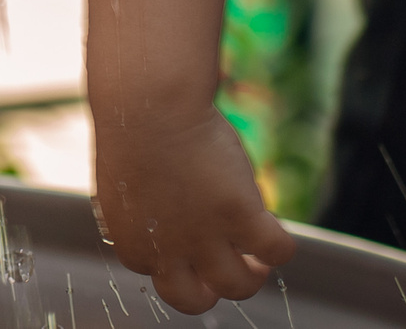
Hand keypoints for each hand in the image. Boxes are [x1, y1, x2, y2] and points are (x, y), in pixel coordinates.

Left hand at [94, 107, 296, 314]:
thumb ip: (145, 215)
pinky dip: (281, 247)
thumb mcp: (124, 187)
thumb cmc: (132, 131)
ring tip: (256, 254)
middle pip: (196, 301)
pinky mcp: (238, 215)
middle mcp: (168, 251)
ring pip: (238, 286)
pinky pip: (276, 251)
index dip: (185, 263)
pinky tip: (273, 226)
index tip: (196, 245)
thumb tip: (164, 220)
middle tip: (230, 263)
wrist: (146, 104)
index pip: (165, 280)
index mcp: (135, 246)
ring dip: (252, 274)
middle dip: (215, 288)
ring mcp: (204, 236)